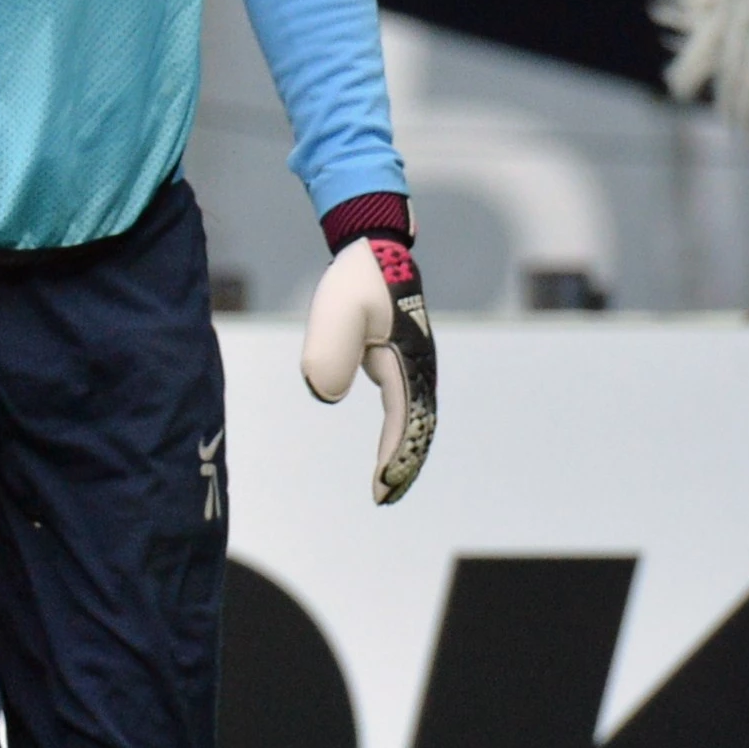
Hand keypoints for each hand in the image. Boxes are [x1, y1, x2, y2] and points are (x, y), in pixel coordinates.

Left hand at [302, 226, 435, 505]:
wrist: (374, 250)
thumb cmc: (355, 280)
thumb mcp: (337, 313)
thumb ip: (330, 353)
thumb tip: (328, 396)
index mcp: (408, 359)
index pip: (404, 417)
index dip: (395, 452)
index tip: (382, 483)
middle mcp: (420, 366)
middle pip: (419, 426)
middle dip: (405, 463)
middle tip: (384, 497)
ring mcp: (416, 365)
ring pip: (417, 420)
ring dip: (407, 453)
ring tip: (389, 488)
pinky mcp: (404, 363)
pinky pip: (409, 408)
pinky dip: (403, 435)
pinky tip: (392, 454)